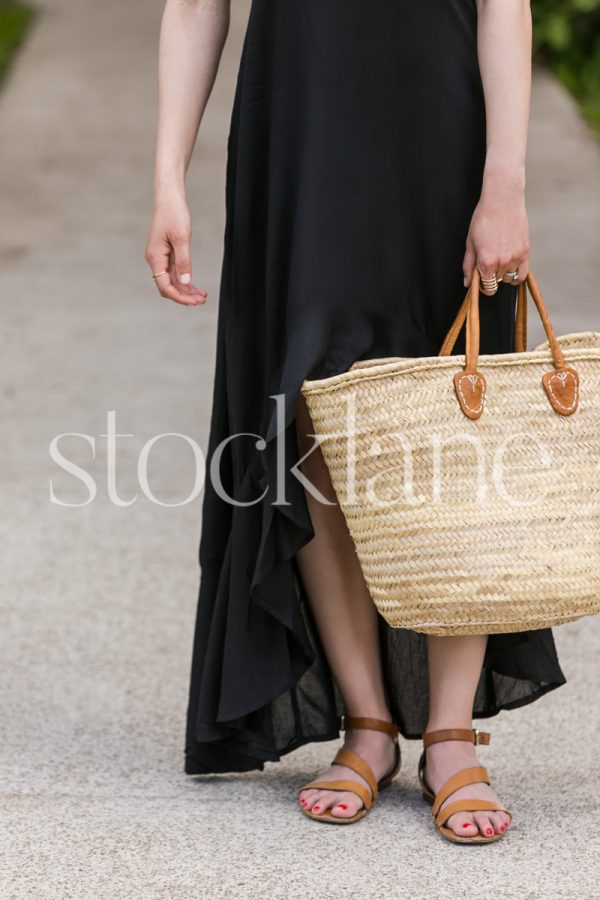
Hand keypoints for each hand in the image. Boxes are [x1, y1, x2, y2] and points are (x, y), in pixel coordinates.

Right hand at [145, 190, 206, 305]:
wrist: (168, 196)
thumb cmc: (174, 213)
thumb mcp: (182, 238)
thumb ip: (184, 261)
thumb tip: (185, 282)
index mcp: (155, 257)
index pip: (165, 286)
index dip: (179, 297)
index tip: (195, 301)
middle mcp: (155, 259)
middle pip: (168, 287)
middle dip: (184, 296)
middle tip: (202, 300)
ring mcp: (160, 257)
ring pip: (172, 281)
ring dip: (186, 290)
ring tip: (202, 296)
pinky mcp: (166, 253)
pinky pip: (174, 272)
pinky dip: (185, 281)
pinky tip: (196, 287)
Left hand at [462, 176, 529, 296]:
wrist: (502, 200)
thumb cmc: (483, 219)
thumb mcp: (470, 243)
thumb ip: (468, 265)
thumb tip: (468, 284)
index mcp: (486, 262)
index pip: (487, 288)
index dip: (483, 287)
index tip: (481, 281)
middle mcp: (502, 262)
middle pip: (497, 282)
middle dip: (491, 276)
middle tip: (488, 261)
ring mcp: (515, 258)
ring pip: (508, 277)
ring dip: (503, 274)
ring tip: (498, 258)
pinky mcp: (525, 251)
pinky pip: (522, 274)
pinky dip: (517, 276)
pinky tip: (511, 270)